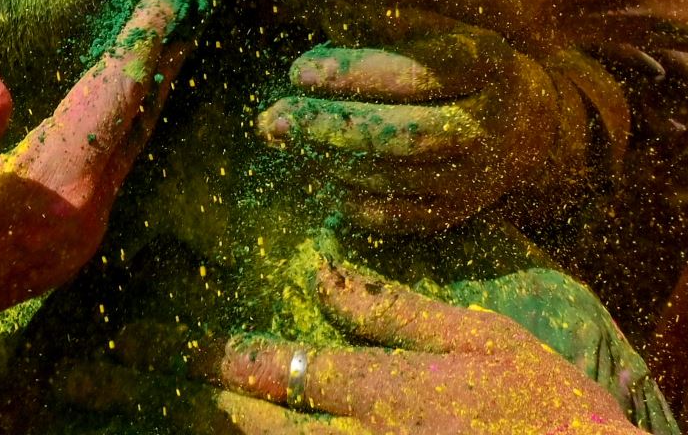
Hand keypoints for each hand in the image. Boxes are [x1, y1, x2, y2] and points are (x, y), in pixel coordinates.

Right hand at [0, 0, 196, 425]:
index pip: (115, 100)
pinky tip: (106, 95)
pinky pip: (101, 163)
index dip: (144, 40)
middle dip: (161, 59)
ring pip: (124, 146)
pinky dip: (114, 117)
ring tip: (161, 34)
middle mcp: (76, 223)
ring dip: (141, 88)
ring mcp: (65, 239)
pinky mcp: (45, 243)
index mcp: (51, 199)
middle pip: (136, 123)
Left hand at [64, 260, 637, 433]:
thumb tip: (323, 269)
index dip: (220, 357)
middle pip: (260, 427)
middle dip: (201, 403)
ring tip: (177, 411)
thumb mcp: (481, 340)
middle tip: (134, 384)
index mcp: (384, 392)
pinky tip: (241, 433)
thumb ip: (394, 310)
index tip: (168, 346)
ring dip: (230, 431)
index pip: (277, 370)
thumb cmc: (552, 409)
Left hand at [258, 14, 577, 232]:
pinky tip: (320, 174)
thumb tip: (323, 11)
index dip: (354, 73)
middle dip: (330, 127)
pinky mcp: (463, 211)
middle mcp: (492, 123)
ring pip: (396, 178)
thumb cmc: (465, 53)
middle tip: (273, 118)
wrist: (533, 121)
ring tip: (286, 139)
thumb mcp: (440, 18)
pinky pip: (402, 218)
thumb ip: (386, 11)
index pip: (417, 72)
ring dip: (331, 161)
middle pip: (403, 134)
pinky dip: (355, 200)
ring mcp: (480, 174)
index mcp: (489, 63)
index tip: (298, 71)